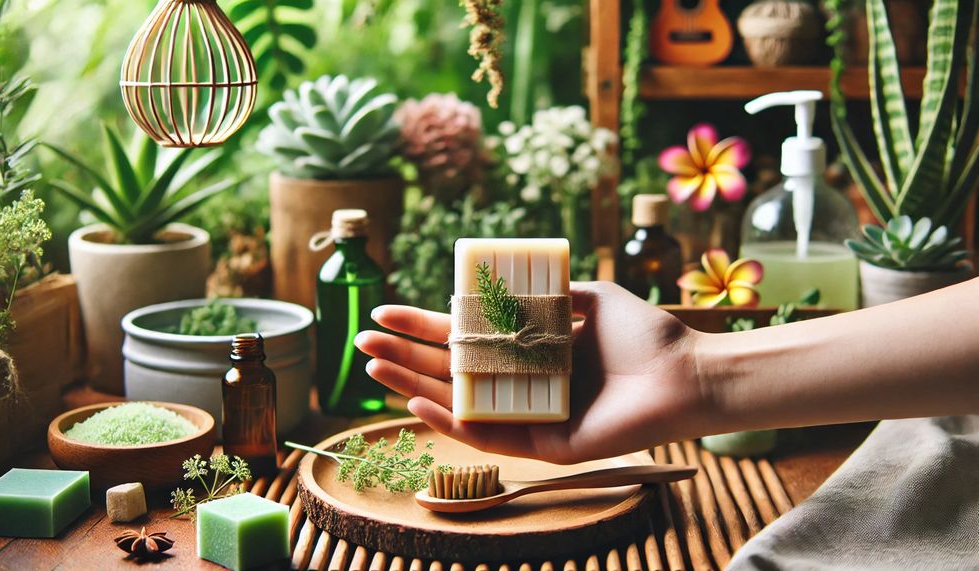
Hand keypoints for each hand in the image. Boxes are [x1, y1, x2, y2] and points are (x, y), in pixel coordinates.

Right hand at [354, 281, 710, 463]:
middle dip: (405, 356)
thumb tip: (501, 281)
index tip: (386, 310)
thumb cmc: (644, 334)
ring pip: (459, 404)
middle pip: (451, 371)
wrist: (684, 372)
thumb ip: (547, 292)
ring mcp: (529, 415)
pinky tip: (420, 401)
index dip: (424, 325)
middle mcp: (523, 383)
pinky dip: (451, 421)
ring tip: (375, 368)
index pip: (466, 338)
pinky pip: (488, 436)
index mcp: (531, 349)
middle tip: (363, 342)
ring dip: (412, 387)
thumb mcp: (590, 297)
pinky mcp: (543, 444)